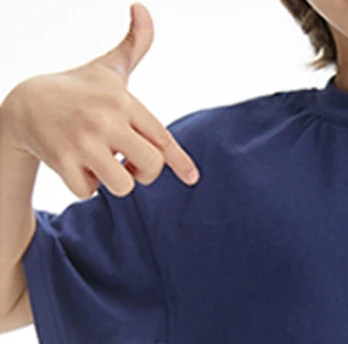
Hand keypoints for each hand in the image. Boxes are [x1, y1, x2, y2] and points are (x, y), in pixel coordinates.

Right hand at [2, 3, 198, 198]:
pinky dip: (85, 186)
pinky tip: (76, 165)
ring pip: (123, 186)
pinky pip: (90, 192)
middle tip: (129, 164)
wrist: (24, 103)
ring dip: (114, 182)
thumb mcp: (108, 69)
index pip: (162, 137)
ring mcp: (84, 141)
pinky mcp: (62, 160)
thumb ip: (133, 45)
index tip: (193, 177)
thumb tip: (143, 8)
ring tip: (101, 163)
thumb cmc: (78, 89)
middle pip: (151, 167)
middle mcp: (106, 119)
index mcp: (123, 101)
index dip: (179, 160)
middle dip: (144, 173)